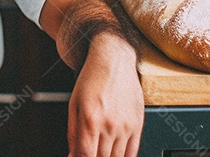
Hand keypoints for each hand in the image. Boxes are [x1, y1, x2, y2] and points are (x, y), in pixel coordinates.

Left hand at [66, 33, 142, 156]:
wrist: (114, 61)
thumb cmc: (92, 80)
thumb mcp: (74, 104)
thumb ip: (73, 133)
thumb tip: (72, 155)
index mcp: (90, 119)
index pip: (86, 155)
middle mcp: (109, 125)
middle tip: (90, 153)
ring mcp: (126, 126)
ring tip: (101, 152)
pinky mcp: (138, 125)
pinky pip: (133, 152)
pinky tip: (116, 155)